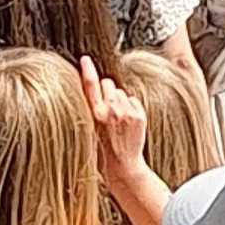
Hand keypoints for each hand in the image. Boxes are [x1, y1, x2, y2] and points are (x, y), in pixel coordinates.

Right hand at [79, 55, 147, 180]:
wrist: (123, 165)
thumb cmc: (105, 148)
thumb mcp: (92, 129)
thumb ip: (97, 109)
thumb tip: (105, 90)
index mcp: (94, 115)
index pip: (90, 87)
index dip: (87, 70)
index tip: (85, 59)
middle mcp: (110, 111)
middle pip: (108, 84)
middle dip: (108, 91)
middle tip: (109, 110)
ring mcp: (126, 113)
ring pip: (121, 93)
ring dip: (120, 101)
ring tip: (118, 120)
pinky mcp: (138, 116)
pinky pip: (134, 100)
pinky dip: (132, 108)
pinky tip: (128, 123)